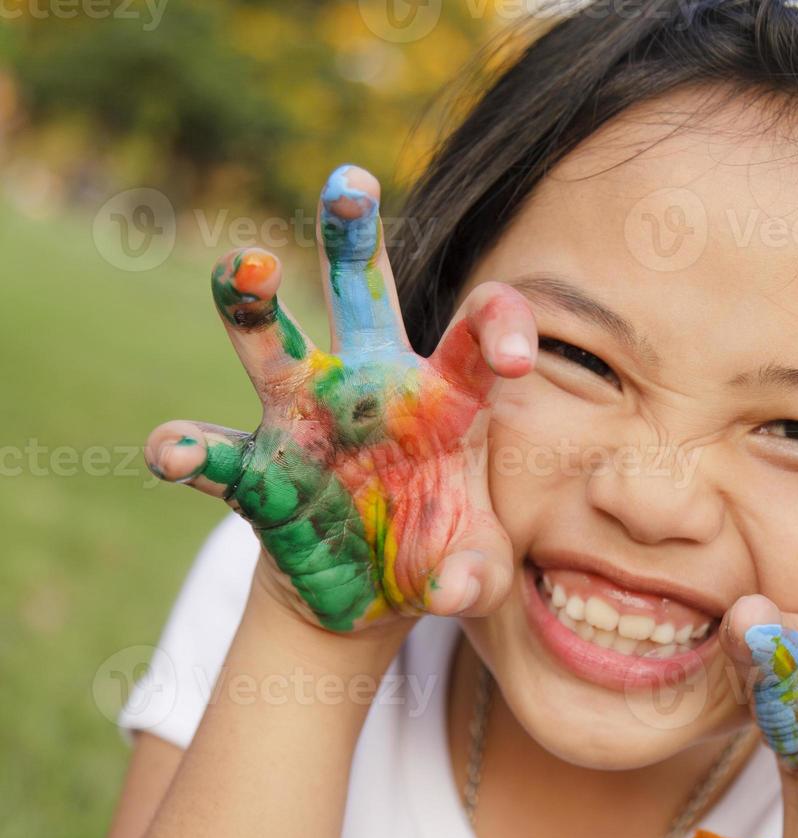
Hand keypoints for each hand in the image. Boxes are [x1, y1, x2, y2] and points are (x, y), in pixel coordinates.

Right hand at [145, 165, 537, 632]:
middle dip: (352, 236)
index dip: (499, 328)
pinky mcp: (260, 469)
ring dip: (249, 302)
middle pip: (361, 294)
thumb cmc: (443, 551)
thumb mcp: (476, 566)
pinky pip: (218, 452)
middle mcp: (368, 386)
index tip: (518, 355)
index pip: (475, 336)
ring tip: (242, 265)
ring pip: (271, 342)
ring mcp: (305, 418)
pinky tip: (171, 451)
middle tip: (350, 181)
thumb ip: (476, 573)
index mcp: (443, 396)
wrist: (375, 588)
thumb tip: (452, 587)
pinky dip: (191, 450)